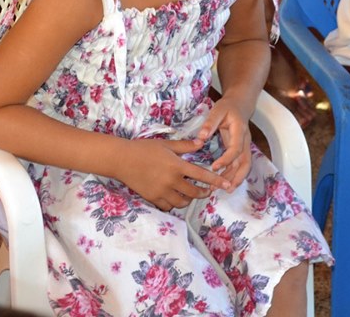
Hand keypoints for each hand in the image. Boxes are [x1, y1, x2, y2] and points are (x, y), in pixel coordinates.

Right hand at [116, 138, 231, 210]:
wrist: (122, 159)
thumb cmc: (144, 148)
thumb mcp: (166, 144)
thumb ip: (185, 146)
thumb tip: (201, 143)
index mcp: (176, 165)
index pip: (201, 175)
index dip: (216, 181)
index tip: (227, 185)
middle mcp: (171, 180)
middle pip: (194, 192)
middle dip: (203, 192)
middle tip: (206, 190)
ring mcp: (161, 191)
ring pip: (182, 202)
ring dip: (189, 199)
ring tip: (189, 194)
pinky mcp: (152, 198)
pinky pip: (168, 206)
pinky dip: (173, 203)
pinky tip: (174, 197)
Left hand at [198, 97, 252, 191]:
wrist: (239, 104)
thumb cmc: (227, 107)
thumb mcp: (217, 110)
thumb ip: (209, 123)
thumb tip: (201, 138)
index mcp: (240, 130)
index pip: (236, 149)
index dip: (226, 160)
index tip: (214, 167)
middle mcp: (245, 141)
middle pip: (246, 162)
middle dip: (237, 177)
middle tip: (225, 188)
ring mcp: (244, 146)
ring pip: (244, 166)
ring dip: (236, 179)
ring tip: (224, 190)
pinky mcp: (241, 150)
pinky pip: (240, 165)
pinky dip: (234, 174)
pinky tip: (225, 182)